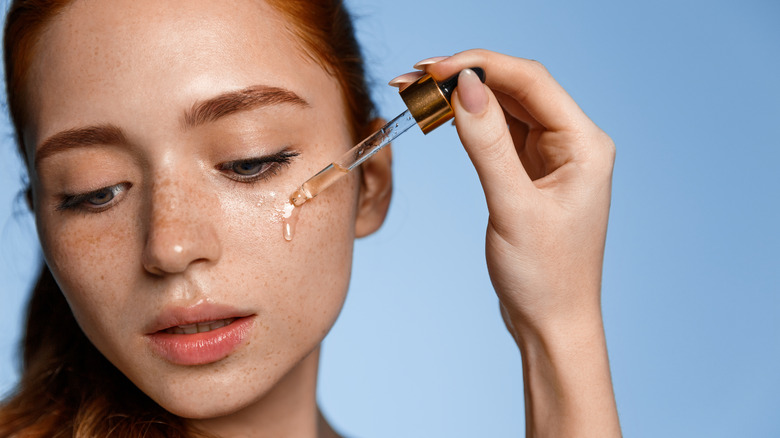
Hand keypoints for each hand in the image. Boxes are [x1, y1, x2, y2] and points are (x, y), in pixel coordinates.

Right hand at [391, 50, 619, 436]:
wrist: (551, 323)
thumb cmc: (545, 276)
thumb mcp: (513, 207)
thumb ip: (488, 144)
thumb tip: (464, 86)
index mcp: (584, 144)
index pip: (530, 81)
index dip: (480, 66)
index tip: (433, 68)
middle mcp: (572, 142)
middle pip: (516, 88)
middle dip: (465, 77)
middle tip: (414, 77)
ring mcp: (551, 156)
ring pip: (504, 107)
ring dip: (463, 97)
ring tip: (417, 91)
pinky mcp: (531, 172)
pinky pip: (498, 133)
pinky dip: (468, 122)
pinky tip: (441, 115)